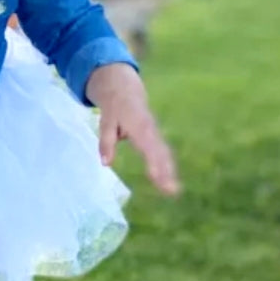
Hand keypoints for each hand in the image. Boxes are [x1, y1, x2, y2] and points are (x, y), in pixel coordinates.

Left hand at [86, 62, 179, 195]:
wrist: (125, 89)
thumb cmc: (114, 108)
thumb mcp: (106, 122)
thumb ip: (106, 142)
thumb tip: (106, 163)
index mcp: (139, 127)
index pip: (148, 148)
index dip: (154, 163)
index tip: (158, 178)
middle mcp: (151, 131)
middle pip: (161, 154)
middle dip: (167, 172)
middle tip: (172, 191)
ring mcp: (156, 133)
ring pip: (165, 154)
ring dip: (170, 172)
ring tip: (173, 191)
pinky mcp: (156, 136)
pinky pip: (163, 152)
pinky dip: (168, 166)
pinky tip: (169, 180)